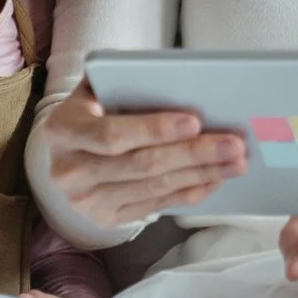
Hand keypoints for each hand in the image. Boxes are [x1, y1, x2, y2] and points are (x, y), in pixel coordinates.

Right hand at [41, 91, 247, 226]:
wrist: (66, 153)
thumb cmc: (91, 111)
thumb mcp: (94, 89)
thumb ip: (121, 81)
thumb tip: (178, 78)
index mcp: (62, 131)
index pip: (111, 134)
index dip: (154, 129)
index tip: (194, 122)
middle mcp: (68, 172)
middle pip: (141, 164)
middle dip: (193, 154)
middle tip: (232, 144)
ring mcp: (86, 201)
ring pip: (154, 187)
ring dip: (200, 174)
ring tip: (234, 162)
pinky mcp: (105, 219)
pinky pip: (156, 206)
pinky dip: (189, 192)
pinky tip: (214, 179)